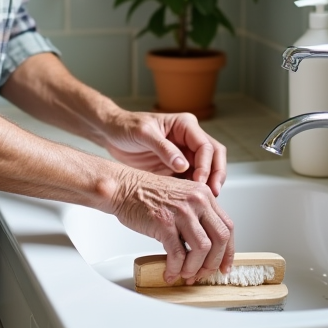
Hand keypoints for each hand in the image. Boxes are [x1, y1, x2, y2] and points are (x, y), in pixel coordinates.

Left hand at [99, 110, 227, 195]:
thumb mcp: (143, 133)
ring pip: (206, 169)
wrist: (112, 134)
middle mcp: (188, 138)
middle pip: (214, 156)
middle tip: (212, 193)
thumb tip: (183, 165)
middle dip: (216, 174)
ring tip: (205, 201)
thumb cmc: (126, 127)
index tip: (200, 181)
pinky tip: (191, 201)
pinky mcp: (176, 167)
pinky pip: (192, 179)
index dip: (206, 164)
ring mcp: (184, 153)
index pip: (205, 146)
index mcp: (184, 125)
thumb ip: (163, 148)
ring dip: (208, 184)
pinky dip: (195, 190)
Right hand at [111, 167, 234, 284]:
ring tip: (184, 274)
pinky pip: (178, 254)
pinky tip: (169, 272)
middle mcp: (197, 200)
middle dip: (213, 263)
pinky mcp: (165, 222)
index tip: (224, 266)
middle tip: (203, 274)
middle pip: (220, 239)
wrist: (123, 187)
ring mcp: (182, 211)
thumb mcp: (182, 198)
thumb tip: (208, 248)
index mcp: (204, 195)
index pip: (227, 227)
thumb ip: (198, 217)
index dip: (228, 252)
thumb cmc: (147, 194)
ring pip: (202, 249)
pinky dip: (175, 268)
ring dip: (194, 268)